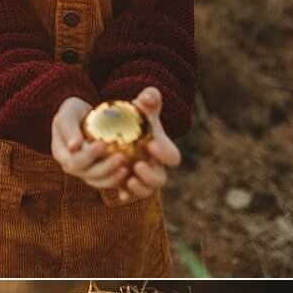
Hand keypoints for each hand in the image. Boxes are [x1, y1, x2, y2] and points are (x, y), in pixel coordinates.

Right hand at [50, 96, 126, 189]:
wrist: (84, 117)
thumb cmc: (75, 111)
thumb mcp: (68, 112)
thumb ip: (68, 127)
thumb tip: (73, 146)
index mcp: (61, 154)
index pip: (73, 161)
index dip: (87, 156)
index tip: (102, 144)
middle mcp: (72, 167)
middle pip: (87, 174)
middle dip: (105, 168)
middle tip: (121, 157)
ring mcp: (85, 172)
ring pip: (98, 182)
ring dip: (113, 178)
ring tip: (127, 168)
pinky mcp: (99, 174)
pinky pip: (108, 181)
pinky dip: (119, 180)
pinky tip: (130, 172)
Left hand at [117, 87, 181, 201]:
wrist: (121, 132)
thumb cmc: (136, 118)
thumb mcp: (142, 107)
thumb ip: (149, 99)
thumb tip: (148, 96)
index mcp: (163, 151)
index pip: (173, 157)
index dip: (165, 154)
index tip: (151, 145)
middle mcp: (156, 167)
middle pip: (161, 179)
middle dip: (152, 175)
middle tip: (138, 165)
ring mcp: (143, 179)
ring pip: (148, 191)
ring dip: (140, 188)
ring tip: (129, 179)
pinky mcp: (129, 187)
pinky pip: (131, 196)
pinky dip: (127, 195)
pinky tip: (120, 192)